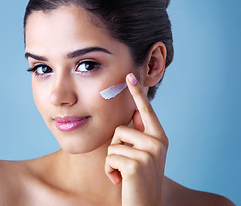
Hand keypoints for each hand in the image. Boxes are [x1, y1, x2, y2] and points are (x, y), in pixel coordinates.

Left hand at [105, 73, 168, 205]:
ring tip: (123, 173)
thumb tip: (134, 113)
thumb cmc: (138, 179)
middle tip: (125, 164)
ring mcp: (149, 153)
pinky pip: (110, 157)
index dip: (138, 93)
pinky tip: (120, 180)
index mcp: (159, 137)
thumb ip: (138, 135)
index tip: (129, 76)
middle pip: (120, 129)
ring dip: (111, 160)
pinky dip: (109, 170)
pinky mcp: (137, 164)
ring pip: (113, 144)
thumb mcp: (142, 155)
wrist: (144, 205)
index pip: (146, 110)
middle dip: (115, 148)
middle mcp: (157, 142)